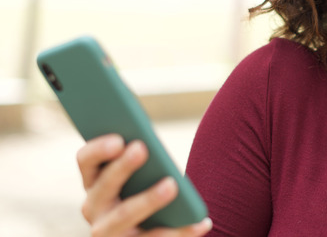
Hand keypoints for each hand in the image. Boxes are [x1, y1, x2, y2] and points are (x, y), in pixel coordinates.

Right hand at [76, 134, 211, 235]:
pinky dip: (181, 231)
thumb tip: (152, 143)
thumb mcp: (141, 175)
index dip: (98, 148)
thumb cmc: (148, 189)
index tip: (118, 138)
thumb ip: (141, 158)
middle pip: (104, 185)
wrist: (151, 231)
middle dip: (122, 166)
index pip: (86, 160)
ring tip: (171, 185)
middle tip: (142, 148)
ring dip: (148, 199)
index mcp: (95, 182)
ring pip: (125, 215)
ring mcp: (109, 232)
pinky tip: (202, 222)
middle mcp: (94, 208)